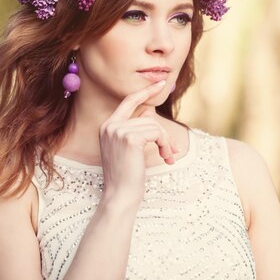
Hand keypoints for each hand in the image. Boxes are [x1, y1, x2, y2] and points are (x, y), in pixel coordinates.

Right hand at [98, 80, 177, 207]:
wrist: (120, 196)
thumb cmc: (127, 176)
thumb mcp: (131, 149)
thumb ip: (138, 127)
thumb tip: (148, 111)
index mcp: (107, 126)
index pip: (128, 101)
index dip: (145, 91)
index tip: (160, 83)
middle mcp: (110, 125)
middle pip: (147, 118)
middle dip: (163, 134)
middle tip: (172, 151)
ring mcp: (118, 130)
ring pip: (154, 126)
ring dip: (166, 142)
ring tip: (168, 157)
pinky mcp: (129, 138)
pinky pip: (157, 133)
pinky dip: (166, 145)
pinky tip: (165, 158)